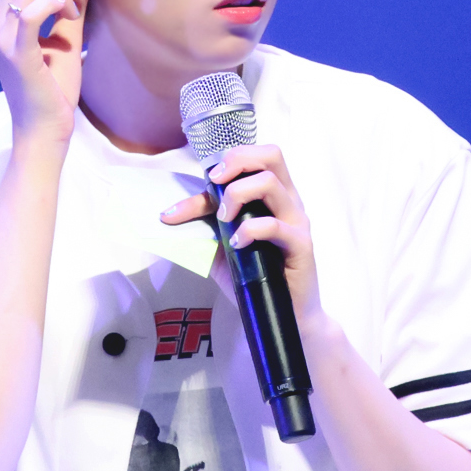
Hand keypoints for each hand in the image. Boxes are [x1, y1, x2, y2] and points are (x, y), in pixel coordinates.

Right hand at [0, 0, 89, 146]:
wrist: (44, 129)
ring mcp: (2, 38)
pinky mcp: (17, 53)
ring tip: (73, 15)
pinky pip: (31, 13)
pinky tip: (67, 15)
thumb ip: (70, 10)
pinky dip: (53, 3)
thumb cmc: (54, 90)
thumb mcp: (65, 41)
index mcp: (3, 21)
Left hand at [160, 145, 324, 327]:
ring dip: (237, 194)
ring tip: (223, 219)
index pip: (251, 161)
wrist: (285, 316)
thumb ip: (207, 225)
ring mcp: (297, 221)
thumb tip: (170, 214)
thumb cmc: (255, 276)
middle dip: (237, 160)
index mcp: (274, 195)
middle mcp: (289, 201)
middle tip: (215, 181)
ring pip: (269, 183)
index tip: (200, 184)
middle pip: (271, 155)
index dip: (221, 165)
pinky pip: (274, 225)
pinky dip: (249, 230)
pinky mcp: (301, 244)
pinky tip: (236, 244)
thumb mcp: (223, 244)